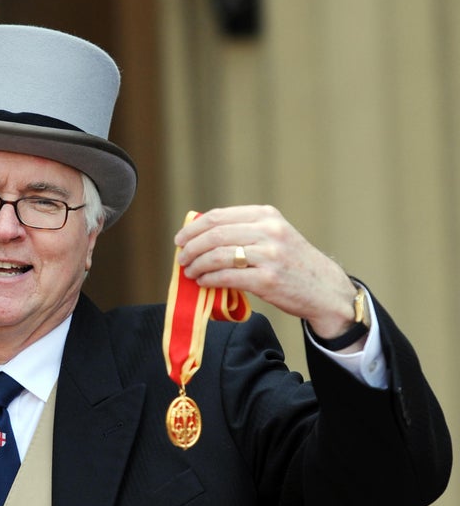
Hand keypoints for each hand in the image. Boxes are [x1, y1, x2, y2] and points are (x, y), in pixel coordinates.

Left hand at [174, 205, 359, 339]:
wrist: (325, 289)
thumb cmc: (293, 263)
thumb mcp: (275, 235)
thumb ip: (245, 230)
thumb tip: (202, 234)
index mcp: (267, 215)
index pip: (219, 216)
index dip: (194, 228)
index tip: (180, 239)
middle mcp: (269, 231)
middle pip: (215, 234)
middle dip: (191, 247)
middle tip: (181, 258)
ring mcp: (269, 256)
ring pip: (218, 255)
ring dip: (197, 265)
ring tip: (190, 272)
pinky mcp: (267, 280)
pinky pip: (227, 277)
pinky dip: (209, 280)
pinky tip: (203, 282)